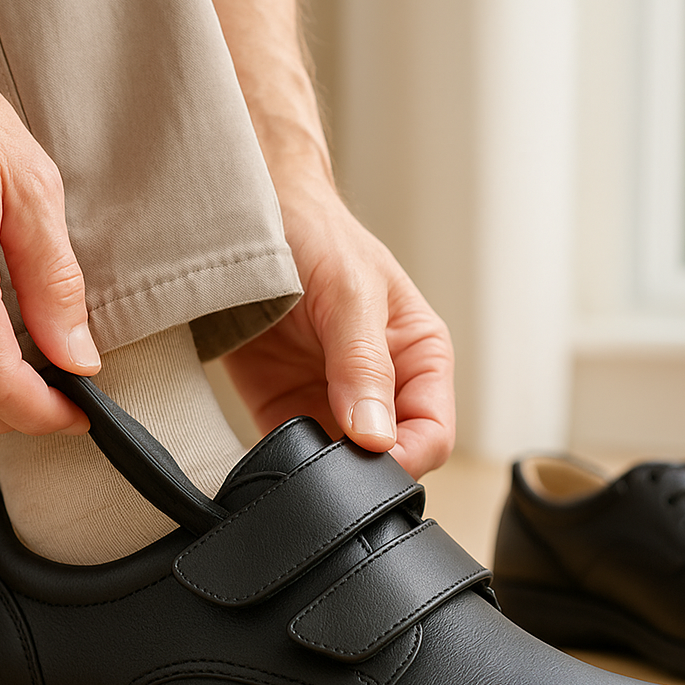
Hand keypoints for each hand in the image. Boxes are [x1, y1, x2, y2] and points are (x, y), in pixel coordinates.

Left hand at [224, 184, 454, 478]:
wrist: (250, 216)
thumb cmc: (317, 236)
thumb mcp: (351, 293)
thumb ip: (365, 364)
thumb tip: (376, 435)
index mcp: (419, 358)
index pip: (434, 434)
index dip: (405, 456)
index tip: (368, 456)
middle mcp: (382, 388)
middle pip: (388, 460)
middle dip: (362, 466)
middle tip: (328, 448)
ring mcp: (332, 403)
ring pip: (340, 468)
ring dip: (320, 467)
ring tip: (298, 441)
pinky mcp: (284, 410)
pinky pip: (291, 456)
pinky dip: (283, 461)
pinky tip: (273, 443)